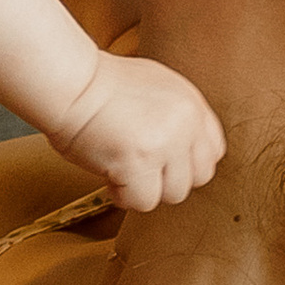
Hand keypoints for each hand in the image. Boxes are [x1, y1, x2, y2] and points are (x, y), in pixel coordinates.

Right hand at [49, 48, 225, 210]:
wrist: (71, 83)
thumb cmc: (101, 85)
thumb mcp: (155, 87)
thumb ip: (175, 116)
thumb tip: (181, 150)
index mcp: (192, 104)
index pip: (213, 152)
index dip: (187, 162)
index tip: (164, 162)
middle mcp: (185, 124)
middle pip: (199, 177)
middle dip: (169, 179)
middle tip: (141, 168)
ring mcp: (164, 144)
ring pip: (174, 194)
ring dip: (146, 188)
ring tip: (122, 170)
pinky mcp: (138, 163)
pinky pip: (144, 201)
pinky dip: (124, 195)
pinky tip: (109, 176)